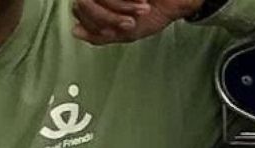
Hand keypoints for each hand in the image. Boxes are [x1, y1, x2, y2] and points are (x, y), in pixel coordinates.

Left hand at [71, 0, 196, 44]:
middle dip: (108, 18)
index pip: (78, 11)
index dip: (95, 24)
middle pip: (83, 4)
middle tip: (129, 21)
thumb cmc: (155, 11)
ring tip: (140, 8)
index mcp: (99, 2)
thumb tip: (76, 32)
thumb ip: (100, 36)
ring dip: (121, 7)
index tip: (115, 30)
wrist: (178, 1)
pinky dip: (127, 0)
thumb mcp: (126, 33)